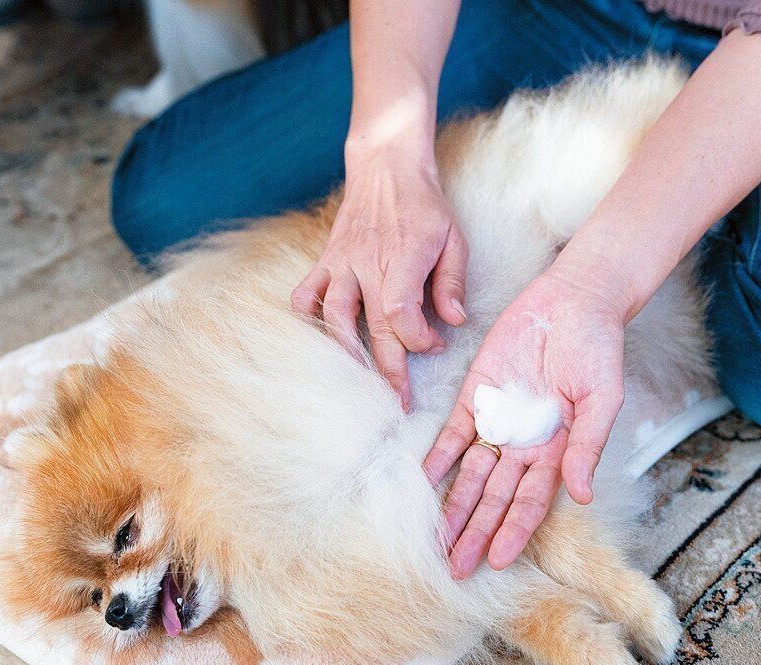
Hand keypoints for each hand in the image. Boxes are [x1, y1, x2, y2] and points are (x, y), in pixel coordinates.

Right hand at [290, 148, 467, 409]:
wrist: (386, 167)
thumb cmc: (425, 206)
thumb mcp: (453, 238)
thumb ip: (453, 281)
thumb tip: (454, 321)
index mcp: (405, 257)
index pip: (402, 312)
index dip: (418, 339)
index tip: (434, 346)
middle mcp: (368, 263)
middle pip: (373, 326)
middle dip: (388, 369)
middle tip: (399, 402)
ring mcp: (342, 262)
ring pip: (333, 316)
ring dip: (346, 353)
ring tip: (358, 382)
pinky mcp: (326, 261)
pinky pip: (305, 294)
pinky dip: (306, 319)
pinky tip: (320, 341)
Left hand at [423, 260, 626, 578]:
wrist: (574, 301)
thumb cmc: (598, 350)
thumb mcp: (603, 400)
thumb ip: (588, 445)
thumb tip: (584, 495)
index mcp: (557, 451)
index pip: (530, 502)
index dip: (513, 532)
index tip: (495, 561)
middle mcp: (524, 444)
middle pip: (495, 498)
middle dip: (476, 533)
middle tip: (455, 568)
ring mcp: (499, 421)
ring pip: (471, 475)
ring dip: (454, 507)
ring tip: (435, 539)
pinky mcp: (477, 396)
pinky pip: (453, 434)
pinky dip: (438, 458)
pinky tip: (423, 482)